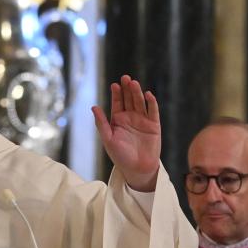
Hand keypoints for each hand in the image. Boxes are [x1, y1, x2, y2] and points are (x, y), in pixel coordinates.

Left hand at [92, 75, 160, 191]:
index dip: (116, 94)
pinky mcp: (154, 125)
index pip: (117, 102)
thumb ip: (101, 123)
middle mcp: (130, 117)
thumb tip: (93, 107)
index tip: (115, 85)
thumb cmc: (120, 156)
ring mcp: (143, 120)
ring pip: (140, 102)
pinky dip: (151, 103)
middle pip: (129, 99)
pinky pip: (153, 111)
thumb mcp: (108, 139)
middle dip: (127, 89)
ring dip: (137, 93)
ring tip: (134, 84)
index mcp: (118, 120)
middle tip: (125, 78)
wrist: (137, 169)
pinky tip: (148, 95)